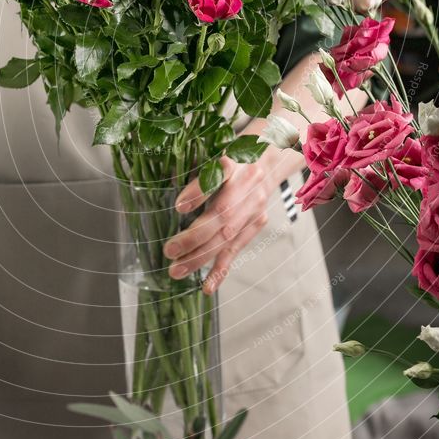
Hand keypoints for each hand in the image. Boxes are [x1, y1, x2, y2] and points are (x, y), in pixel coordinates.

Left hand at [163, 155, 271, 293]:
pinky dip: (221, 269)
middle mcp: (248, 183)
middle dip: (194, 236)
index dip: (198, 193)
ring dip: (201, 257)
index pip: (217, 177)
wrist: (268, 159)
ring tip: (177, 271)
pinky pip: (237, 248)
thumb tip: (170, 194)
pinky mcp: (256, 223)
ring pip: (227, 236)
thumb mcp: (213, 152)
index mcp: (234, 161)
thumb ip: (195, 169)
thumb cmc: (231, 157)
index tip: (178, 207)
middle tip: (170, 251)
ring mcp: (254, 206)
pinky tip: (207, 286)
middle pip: (222, 214)